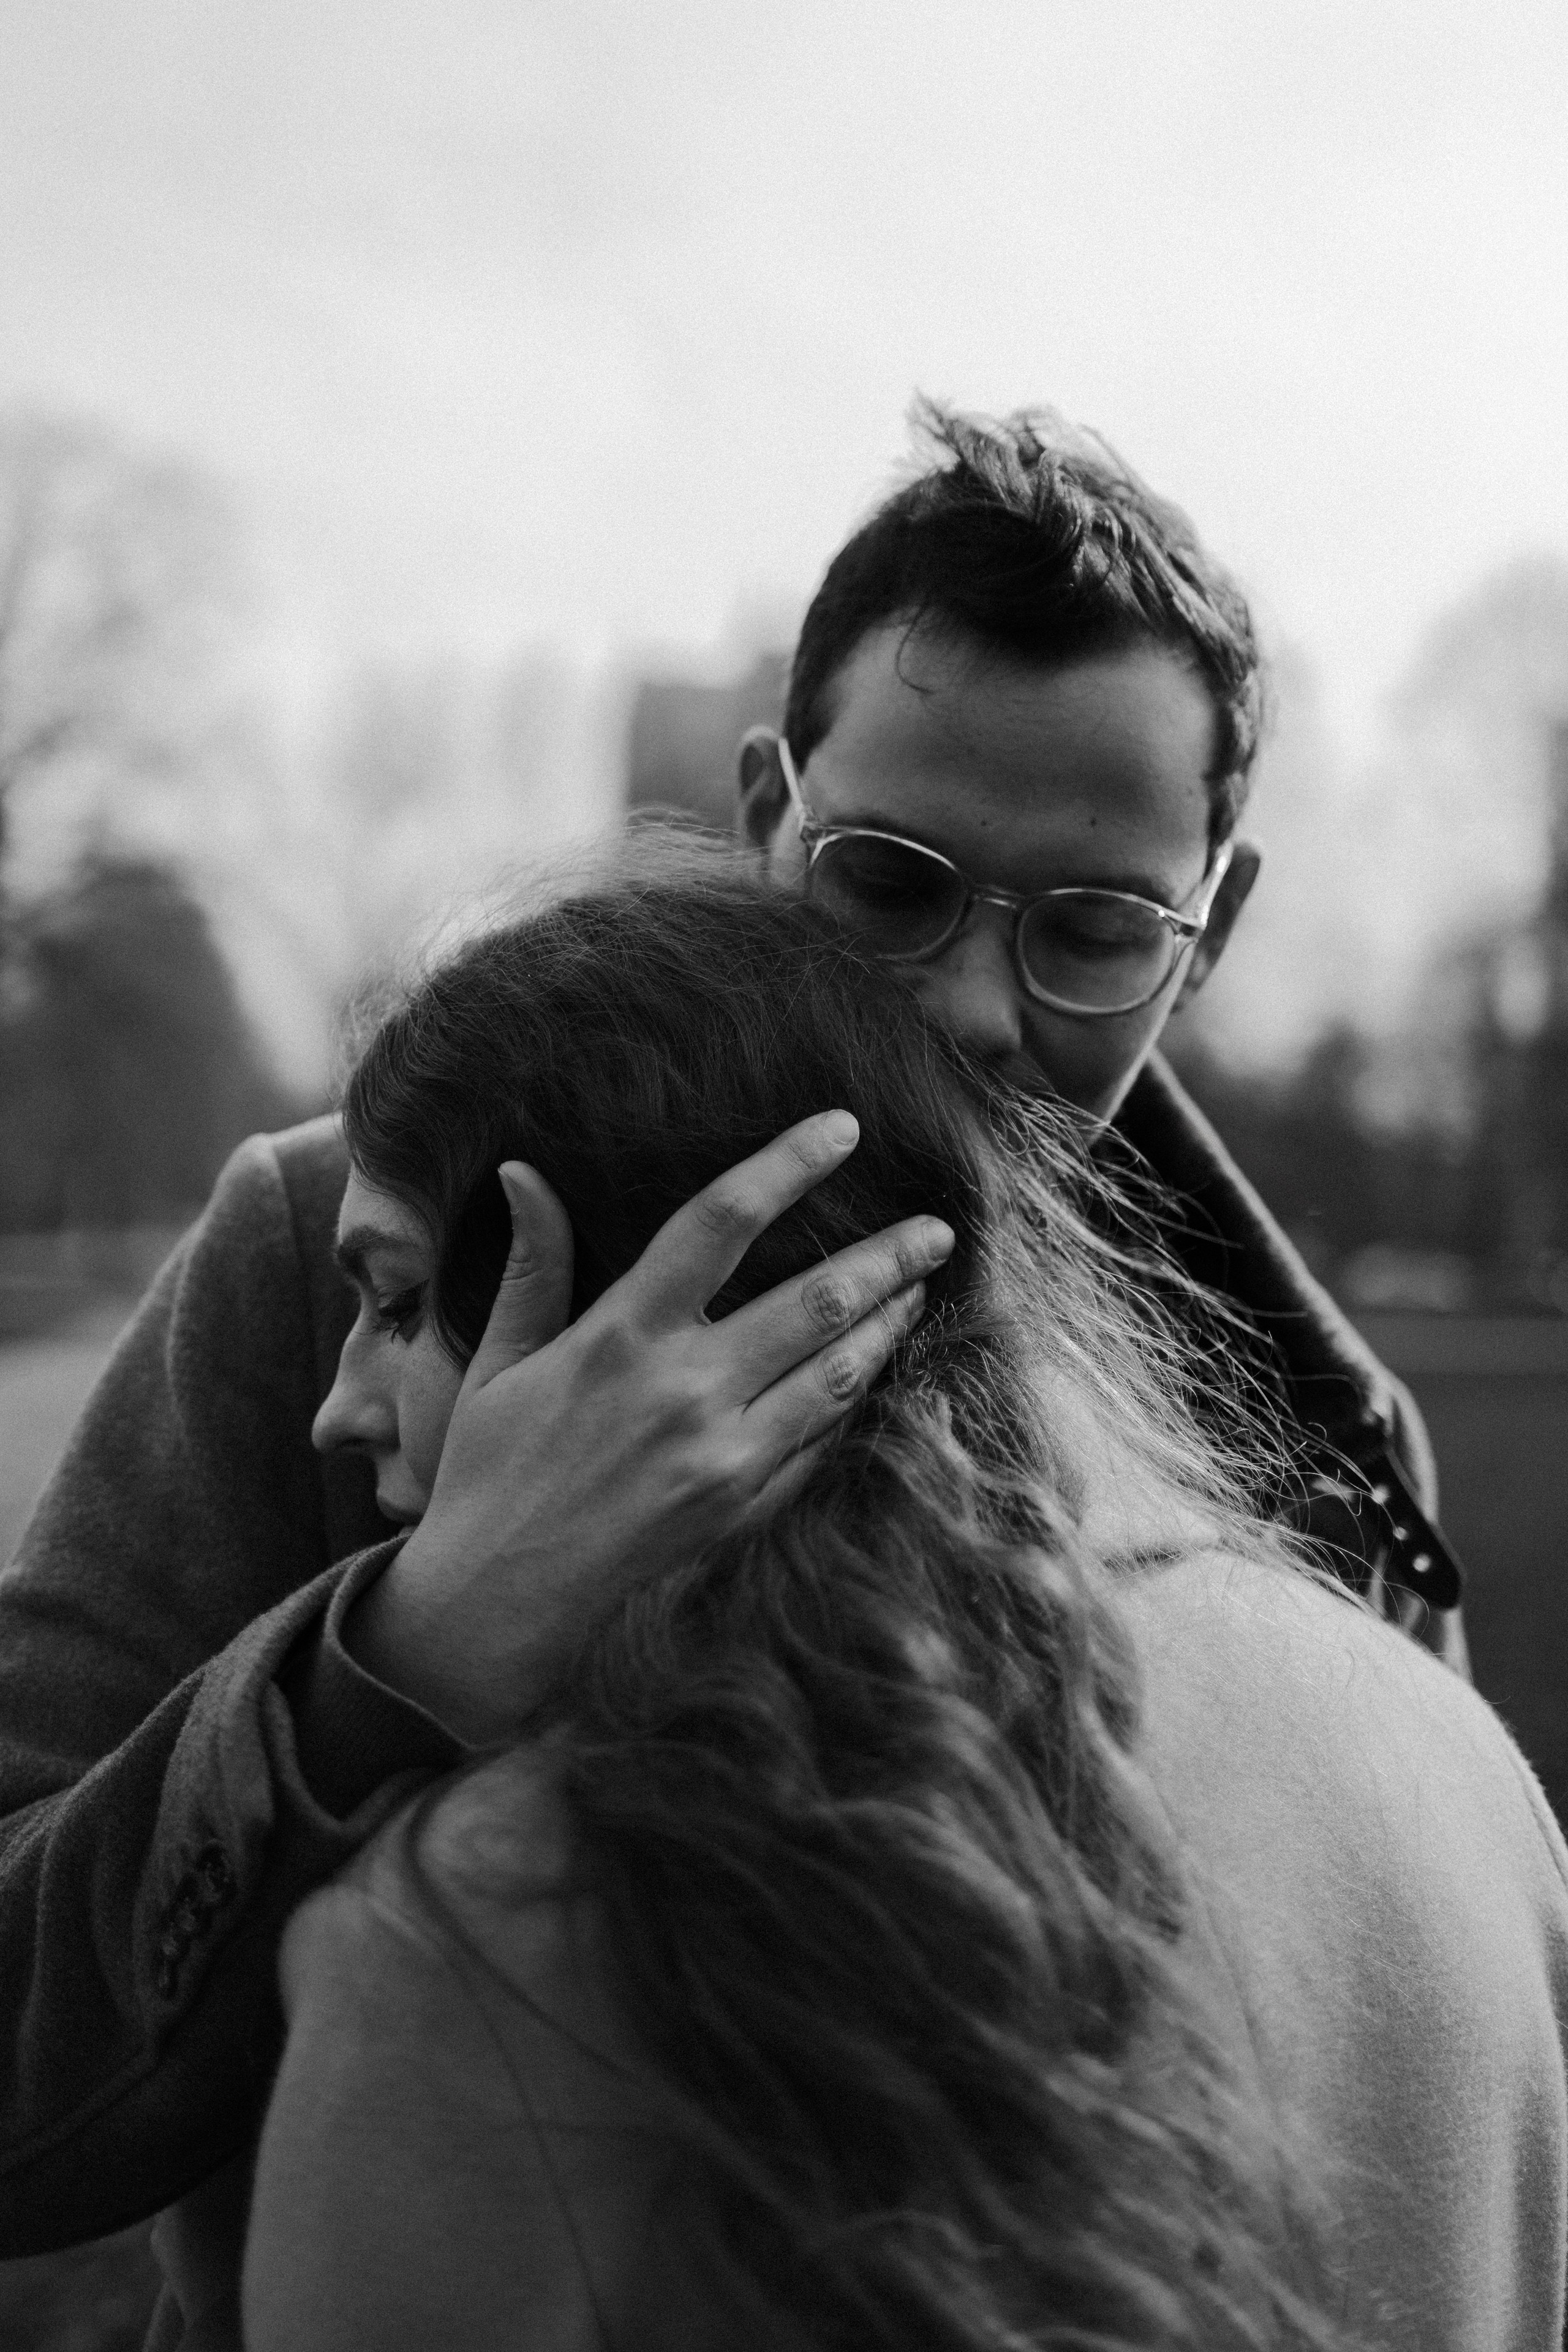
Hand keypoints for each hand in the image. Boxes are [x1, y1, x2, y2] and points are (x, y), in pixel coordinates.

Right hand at [344, 1111, 953, 1742]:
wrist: (495, 1604)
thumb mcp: (499, 1362)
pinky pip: (824, 1440)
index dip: (788, 1163)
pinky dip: (858, 1397)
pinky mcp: (745, 1508)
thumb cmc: (489, 1474)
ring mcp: (724, 1454)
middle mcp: (684, 1389)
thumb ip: (531, 1264)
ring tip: (921, 1287)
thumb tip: (521, 1171)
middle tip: (934, 1227)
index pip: (721, 1221)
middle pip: (817, 1297)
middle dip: (888, 1255)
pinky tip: (878, 1369)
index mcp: (620, 1336)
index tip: (842, 1126)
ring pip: (840, 1371)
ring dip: (891, 1322)